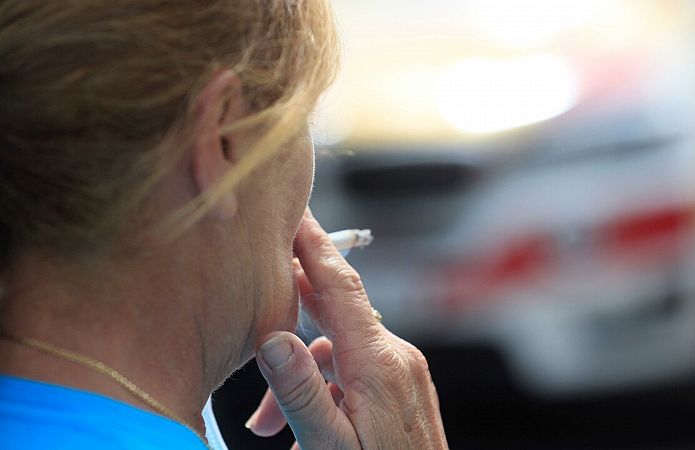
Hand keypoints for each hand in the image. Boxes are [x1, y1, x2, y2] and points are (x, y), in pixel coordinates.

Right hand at [245, 208, 447, 449]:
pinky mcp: (401, 386)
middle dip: (294, 299)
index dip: (313, 245)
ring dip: (300, 371)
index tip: (294, 210)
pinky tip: (298, 426)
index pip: (339, 287)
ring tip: (263, 425)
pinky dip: (323, 387)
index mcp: (378, 365)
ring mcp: (402, 371)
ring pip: (338, 349)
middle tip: (262, 277)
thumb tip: (273, 338)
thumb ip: (301, 394)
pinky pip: (354, 370)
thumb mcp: (332, 447)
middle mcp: (395, 357)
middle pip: (337, 308)